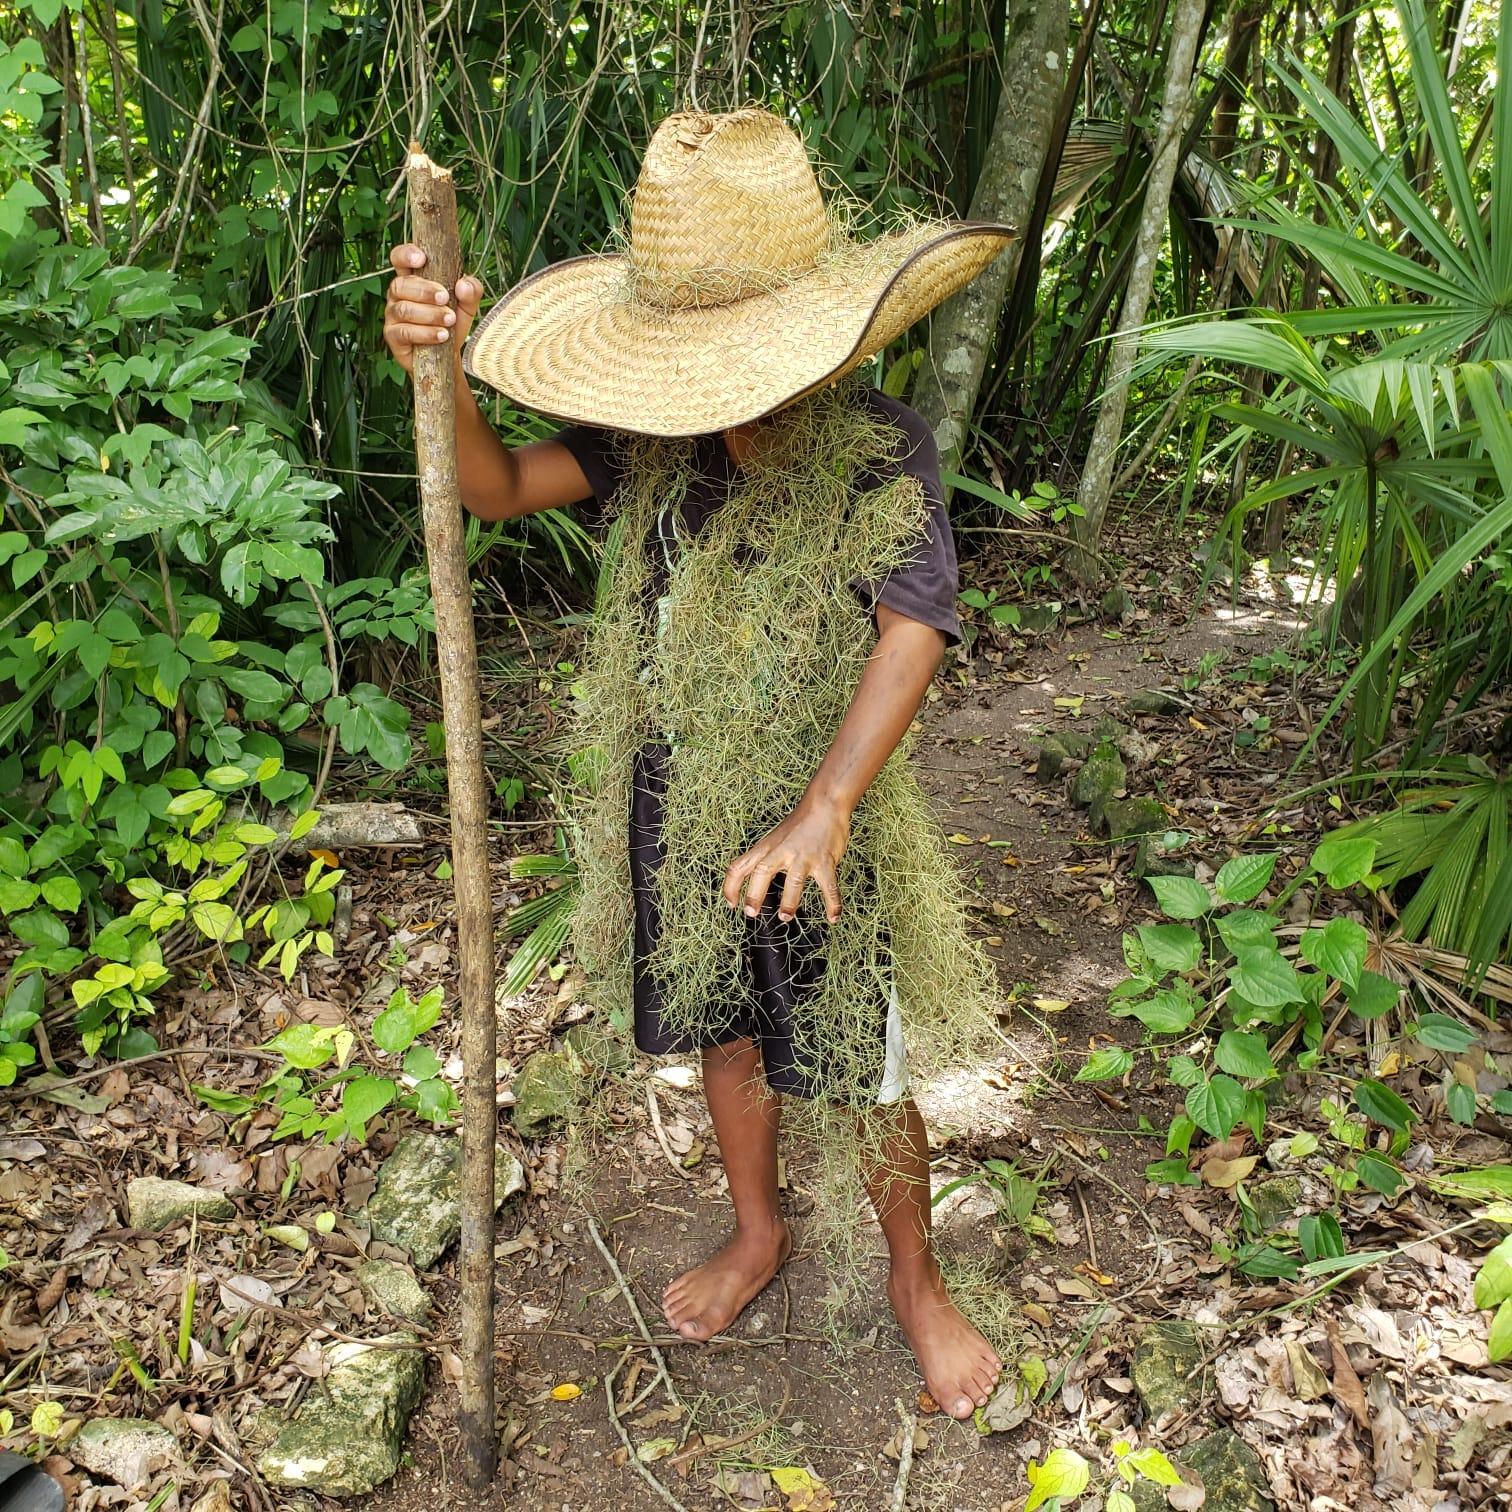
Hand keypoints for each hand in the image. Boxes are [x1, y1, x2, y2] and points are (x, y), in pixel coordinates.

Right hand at [383, 243, 482, 374]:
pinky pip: (404, 331)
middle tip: (446, 298)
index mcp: (412, 279)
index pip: (399, 258)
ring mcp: (392, 315)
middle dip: (425, 290)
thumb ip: (471, 291)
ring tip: (449, 320)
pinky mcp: (393, 336)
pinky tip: (441, 336)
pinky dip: (425, 333)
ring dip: (429, 314)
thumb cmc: (452, 324)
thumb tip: (464, 284)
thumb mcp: (467, 306)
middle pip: (401, 284)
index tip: (421, 259)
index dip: (406, 254)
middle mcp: (398, 294)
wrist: (448, 356)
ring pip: (403, 309)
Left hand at [722, 799, 850, 923]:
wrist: (825, 805)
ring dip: (789, 901)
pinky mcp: (825, 861)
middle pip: (762, 871)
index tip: (731, 903)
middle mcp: (782, 852)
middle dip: (754, 893)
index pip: (740, 866)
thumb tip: (753, 881)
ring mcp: (804, 856)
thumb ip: (765, 859)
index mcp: (766, 848)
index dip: (731, 886)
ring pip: (794, 880)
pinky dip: (832, 903)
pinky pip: (829, 886)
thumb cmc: (799, 824)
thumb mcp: (774, 840)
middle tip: (751, 913)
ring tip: (785, 917)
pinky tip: (833, 917)